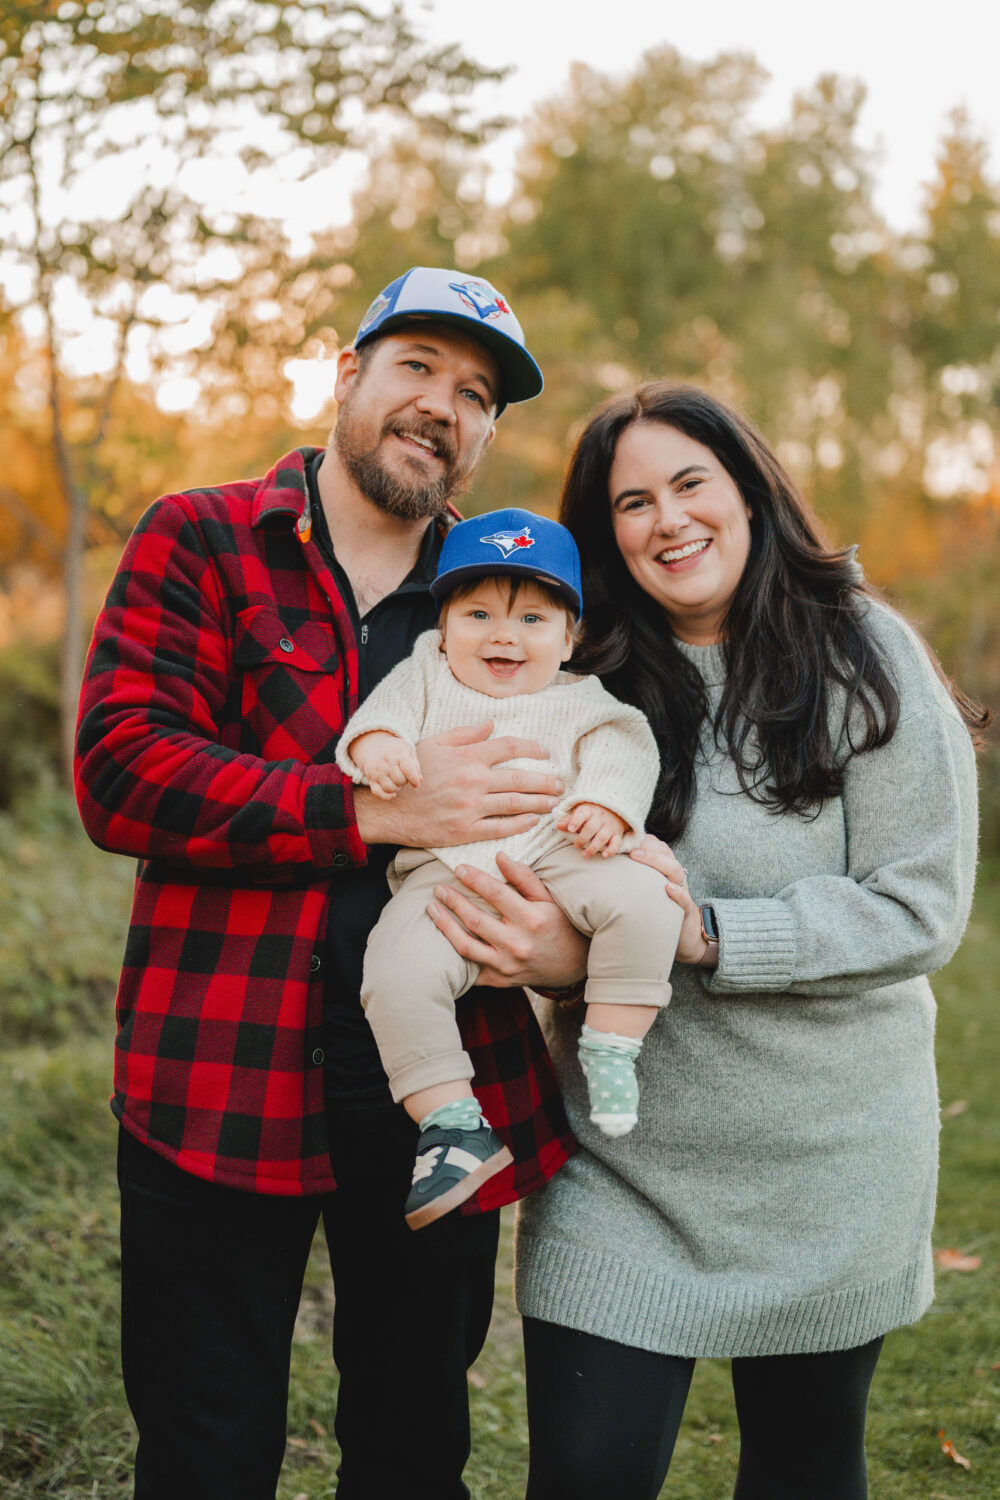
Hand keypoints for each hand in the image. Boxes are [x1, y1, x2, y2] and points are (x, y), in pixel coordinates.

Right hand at [350, 731, 422, 800]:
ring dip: (397, 788)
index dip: (414, 779)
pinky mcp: (370, 779)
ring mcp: (376, 771)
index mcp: (397, 754)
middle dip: (405, 781)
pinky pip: (378, 792)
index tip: (416, 784)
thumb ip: (415, 766)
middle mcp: (385, 762)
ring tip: (397, 781)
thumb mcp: (408, 752)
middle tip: (403, 775)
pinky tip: (393, 794)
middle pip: (400, 780)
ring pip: (390, 788)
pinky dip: (387, 796)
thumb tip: (419, 780)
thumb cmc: (395, 750)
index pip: (408, 770)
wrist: (373, 746)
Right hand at [353, 722, 563, 847]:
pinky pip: (499, 828)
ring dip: (539, 804)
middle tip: (560, 784)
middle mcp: (472, 780)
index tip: (546, 754)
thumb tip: (491, 724)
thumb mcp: (434, 745)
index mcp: (467, 756)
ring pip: (515, 805)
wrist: (390, 808)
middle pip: (520, 779)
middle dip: (545, 782)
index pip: (509, 748)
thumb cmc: (411, 774)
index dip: (533, 749)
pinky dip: (519, 825)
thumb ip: (465, 734)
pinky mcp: (465, 830)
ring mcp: (470, 807)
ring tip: (554, 803)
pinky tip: (532, 821)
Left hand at [427, 852, 588, 989]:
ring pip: (466, 947)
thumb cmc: (559, 925)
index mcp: (532, 919)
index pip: (496, 894)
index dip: (475, 879)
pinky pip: (470, 970)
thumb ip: (523, 877)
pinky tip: (440, 940)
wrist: (572, 966)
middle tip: (438, 888)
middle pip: (475, 920)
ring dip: (445, 926)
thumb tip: (499, 857)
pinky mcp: (500, 980)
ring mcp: (507, 966)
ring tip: (432, 908)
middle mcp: (518, 944)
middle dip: (452, 901)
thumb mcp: (547, 898)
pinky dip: (453, 956)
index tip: (459, 868)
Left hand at [558, 802, 628, 856]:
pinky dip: (611, 850)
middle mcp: (600, 818)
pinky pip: (616, 843)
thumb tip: (558, 826)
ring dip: (593, 847)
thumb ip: (569, 820)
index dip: (576, 821)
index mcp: (589, 810)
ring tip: (585, 854)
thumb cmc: (592, 814)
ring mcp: (610, 826)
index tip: (570, 829)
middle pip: (591, 827)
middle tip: (576, 845)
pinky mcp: (617, 834)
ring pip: (602, 836)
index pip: (582, 813)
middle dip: (582, 838)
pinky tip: (604, 855)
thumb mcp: (580, 813)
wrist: (614, 810)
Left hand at [628, 834, 715, 966]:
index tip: (622, 837)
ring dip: (657, 862)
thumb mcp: (646, 889)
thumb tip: (607, 864)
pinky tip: (668, 889)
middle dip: (645, 846)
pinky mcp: (686, 910)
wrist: (683, 935)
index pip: (656, 846)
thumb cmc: (658, 908)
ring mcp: (682, 891)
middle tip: (626, 846)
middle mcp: (674, 877)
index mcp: (664, 869)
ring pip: (675, 870)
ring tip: (637, 857)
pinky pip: (685, 899)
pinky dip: (678, 893)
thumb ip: (633, 876)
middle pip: (665, 853)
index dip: (641, 839)